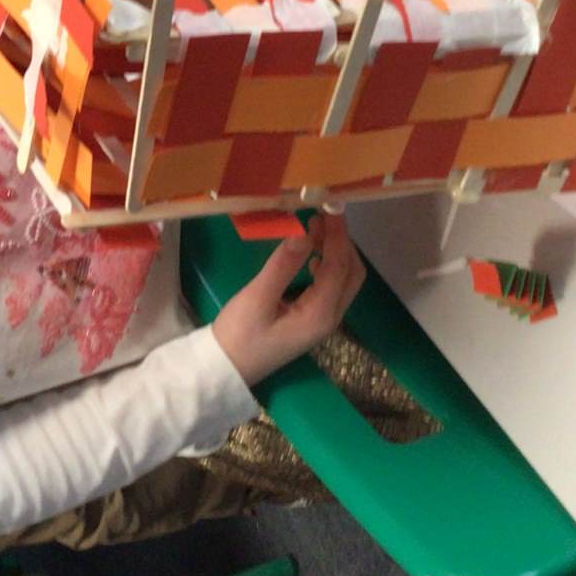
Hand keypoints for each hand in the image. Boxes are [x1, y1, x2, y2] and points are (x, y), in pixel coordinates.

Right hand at [209, 213, 364, 386]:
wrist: (224, 369)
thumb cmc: (238, 335)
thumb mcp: (257, 298)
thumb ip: (282, 265)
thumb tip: (303, 231)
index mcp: (320, 313)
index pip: (339, 265)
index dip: (337, 234)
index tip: (328, 207)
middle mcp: (330, 318)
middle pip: (351, 273)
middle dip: (341, 242)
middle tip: (320, 217)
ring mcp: (322, 320)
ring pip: (344, 280)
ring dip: (335, 252)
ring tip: (313, 229)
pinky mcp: (312, 319)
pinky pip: (331, 286)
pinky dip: (327, 265)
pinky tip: (309, 255)